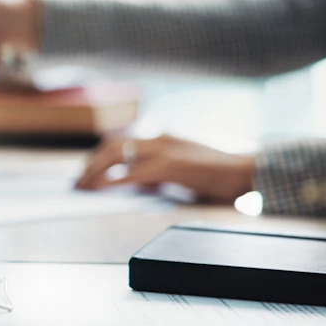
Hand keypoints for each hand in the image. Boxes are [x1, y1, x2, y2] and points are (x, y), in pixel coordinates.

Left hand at [75, 134, 255, 202]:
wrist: (247, 170)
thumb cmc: (219, 174)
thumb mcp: (182, 169)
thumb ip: (158, 172)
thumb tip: (136, 182)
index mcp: (163, 137)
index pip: (121, 142)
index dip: (100, 156)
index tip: (87, 171)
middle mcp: (160, 138)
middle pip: (113, 145)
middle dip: (91, 163)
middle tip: (78, 181)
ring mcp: (165, 149)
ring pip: (117, 154)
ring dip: (95, 171)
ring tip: (83, 186)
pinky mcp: (171, 166)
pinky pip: (133, 172)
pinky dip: (112, 180)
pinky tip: (99, 188)